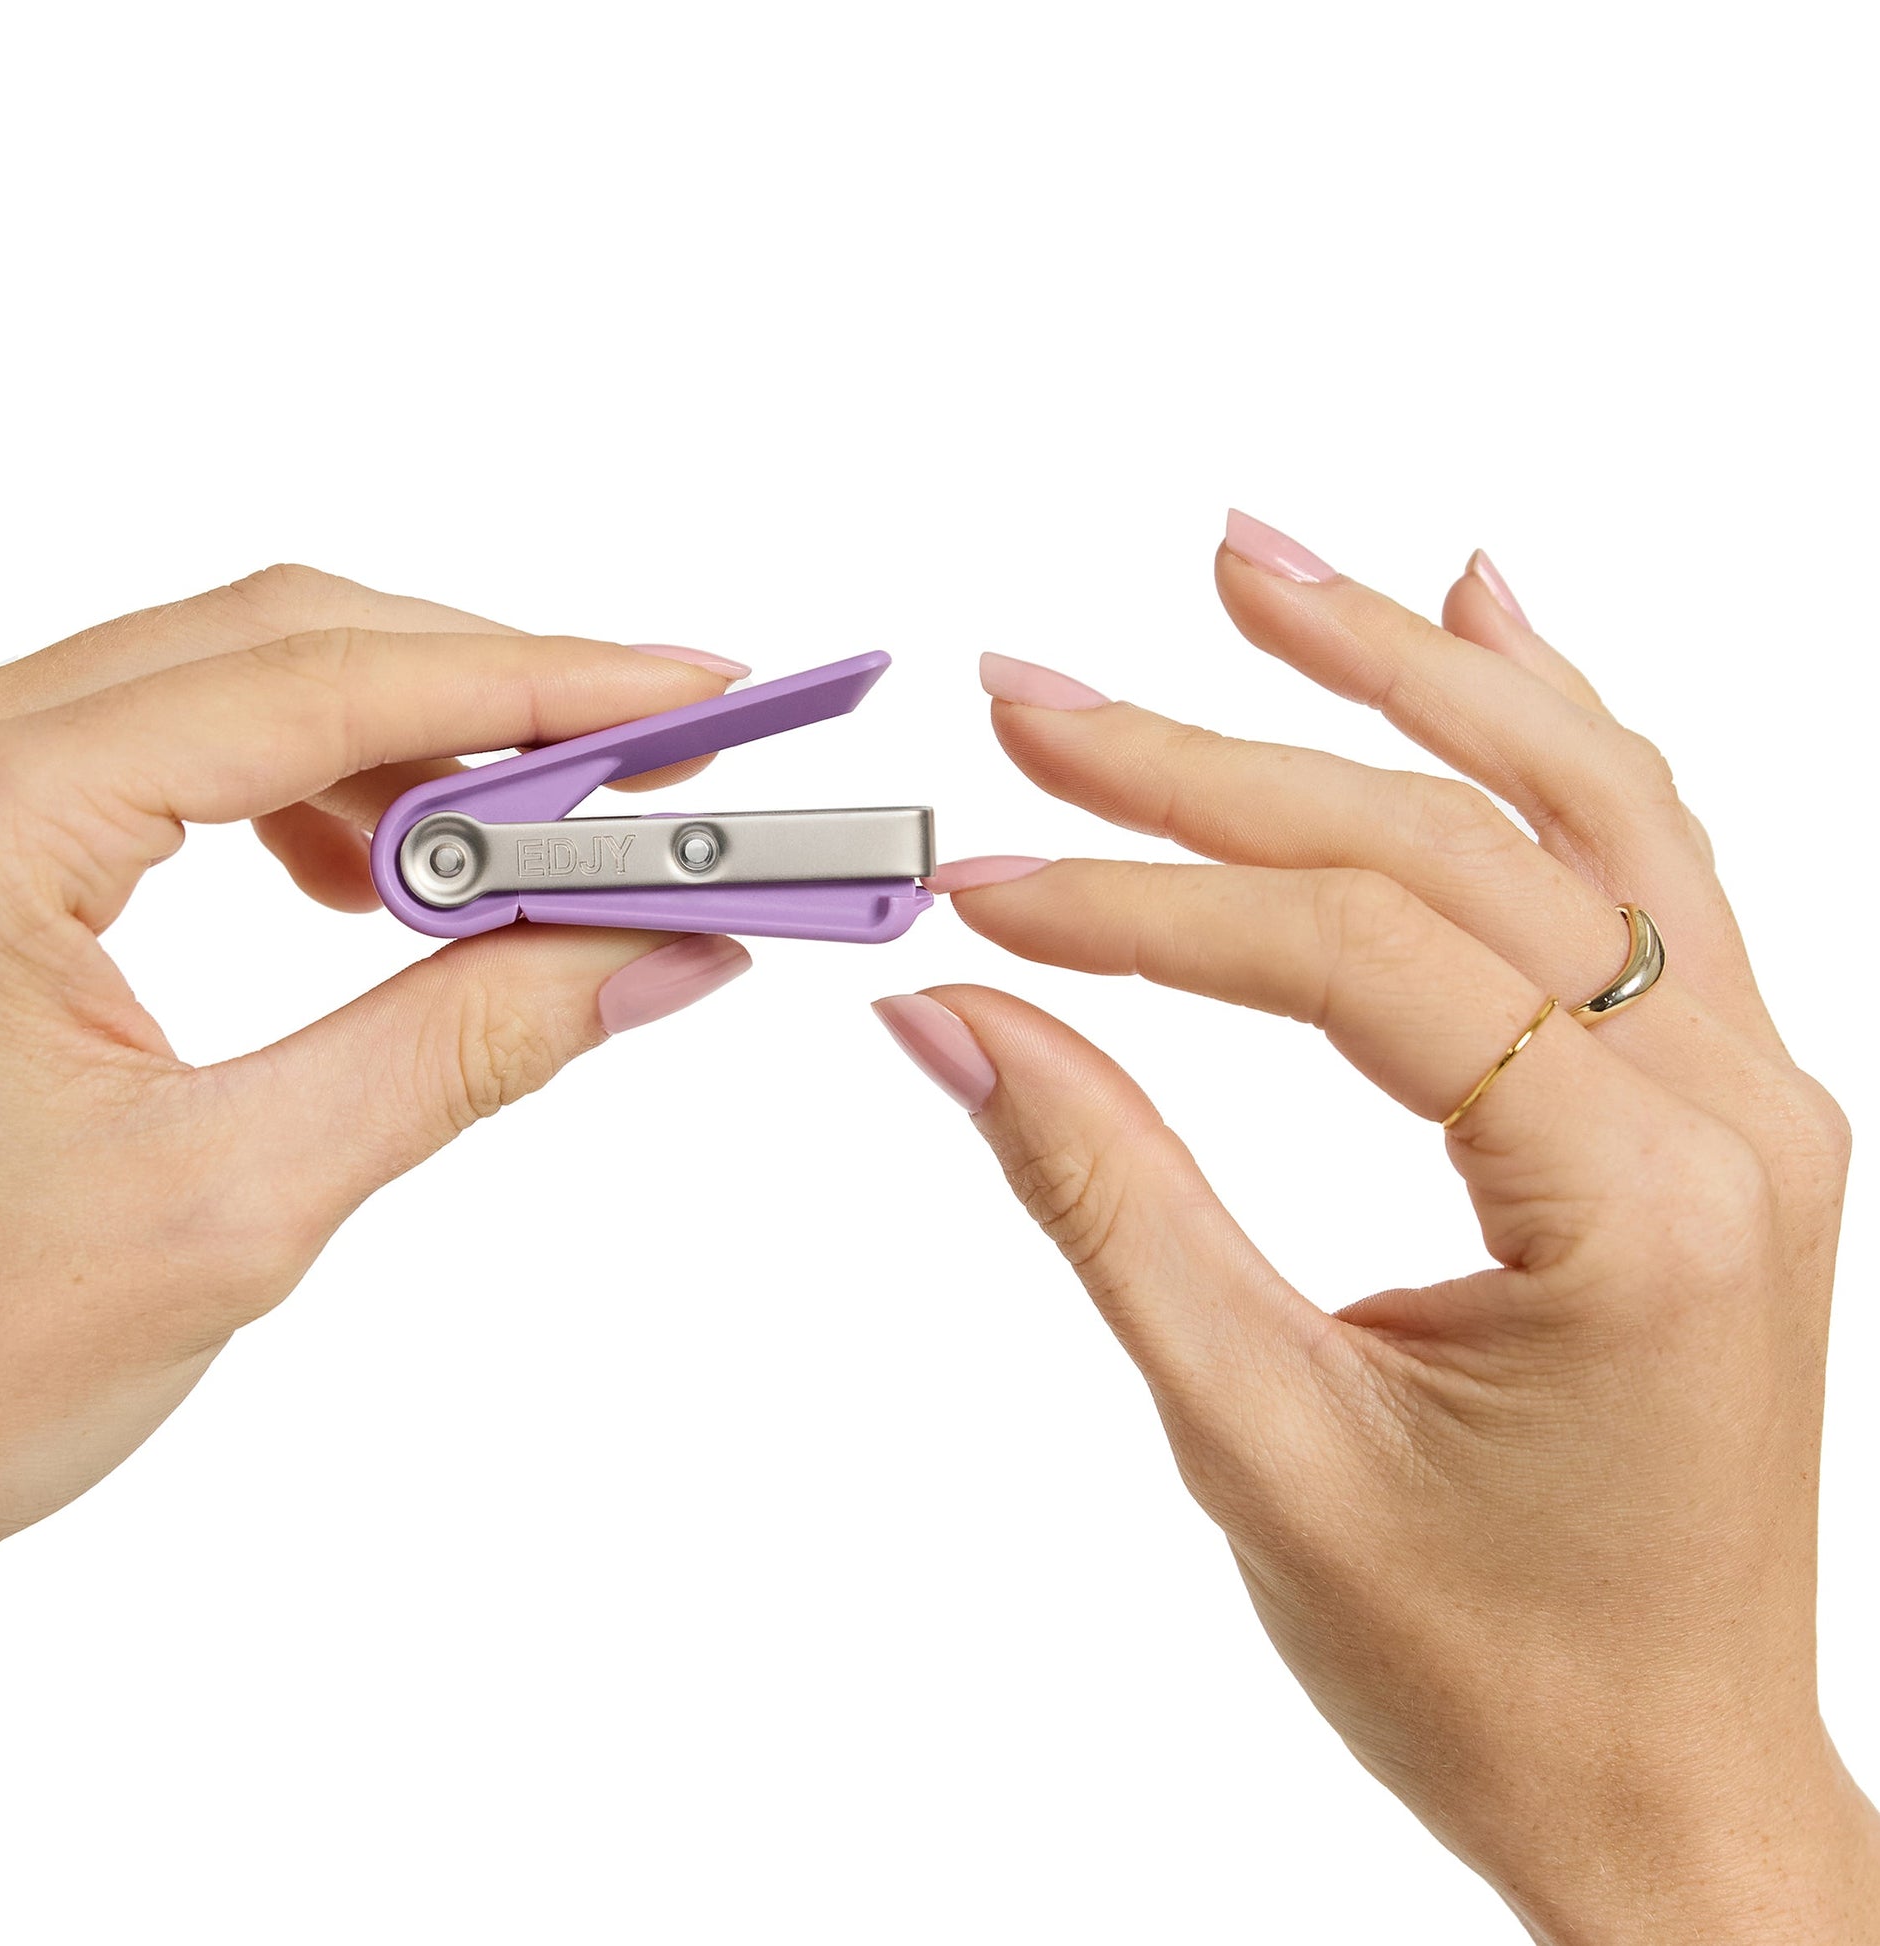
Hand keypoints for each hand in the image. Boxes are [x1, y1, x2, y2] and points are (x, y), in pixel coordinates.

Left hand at [0, 565, 752, 1574]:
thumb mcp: (231, 1206)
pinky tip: (375, 884)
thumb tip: (651, 955)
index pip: (320, 684)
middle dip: (492, 700)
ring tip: (531, 858)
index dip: (538, 681)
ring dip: (410, 750)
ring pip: (236, 685)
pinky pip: (179, 753)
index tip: (690, 699)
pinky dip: (316, 794)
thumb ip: (461, 1053)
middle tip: (653, 771)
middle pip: (284, 642)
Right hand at [872, 516, 1879, 1941]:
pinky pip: (1639, 861)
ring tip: (1244, 564)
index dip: (1146, 908)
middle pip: (1453, 843)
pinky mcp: (1713, 1098)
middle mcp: (1735, 1109)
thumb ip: (1106, 1198)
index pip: (1358, 964)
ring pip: (1576, 799)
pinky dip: (1544, 722)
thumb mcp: (1258, 1440)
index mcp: (1644, 1207)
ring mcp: (1747, 1088)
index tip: (983, 887)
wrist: (1664, 1782)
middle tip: (1034, 687)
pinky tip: (1469, 613)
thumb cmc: (1485, 1668)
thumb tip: (954, 1020)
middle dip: (1223, 752)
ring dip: (1400, 668)